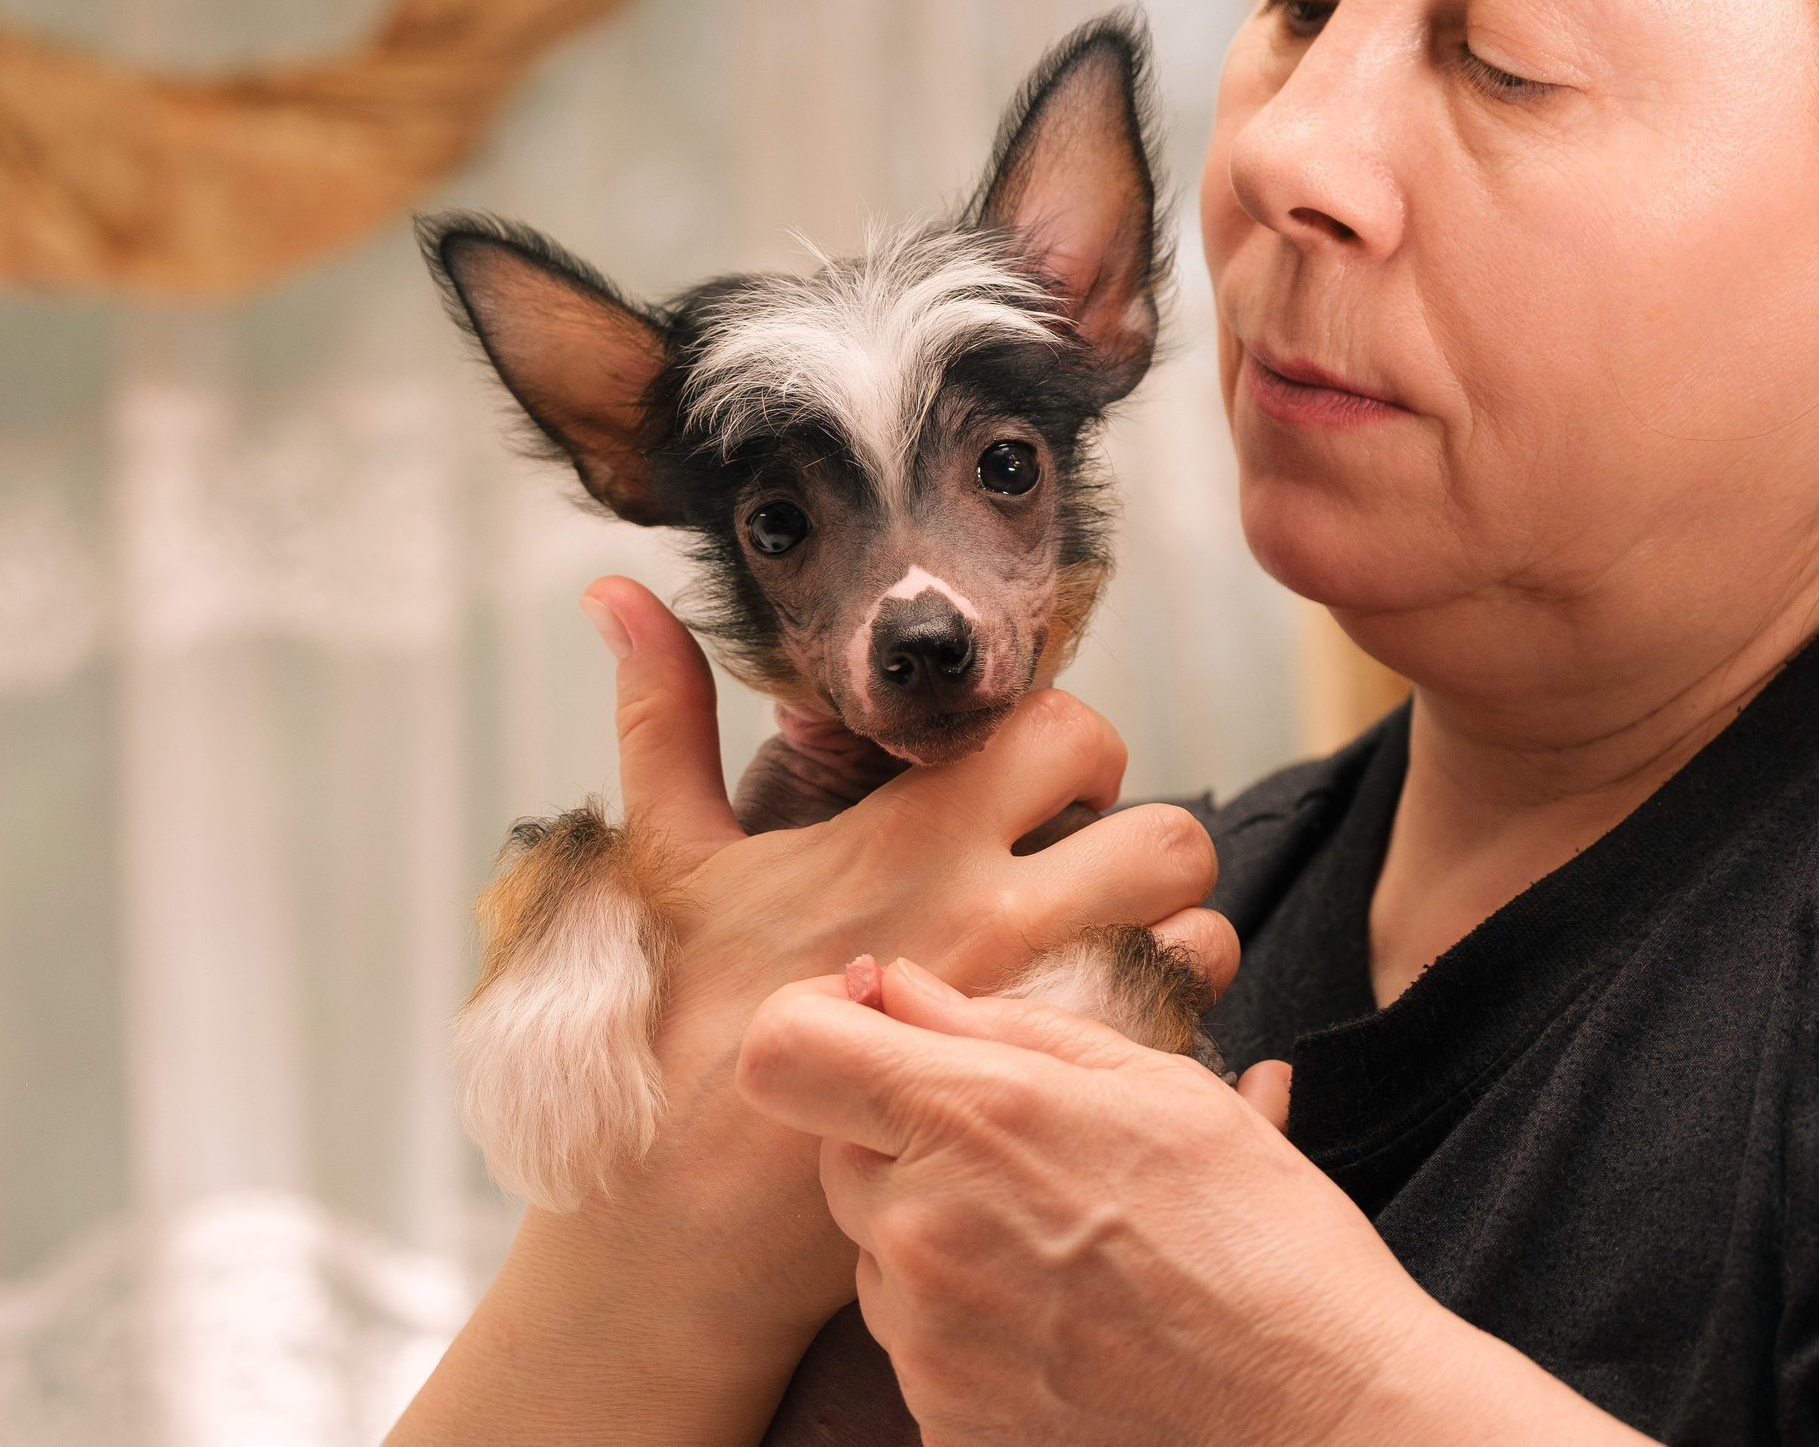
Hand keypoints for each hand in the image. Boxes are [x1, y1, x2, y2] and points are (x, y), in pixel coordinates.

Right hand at [589, 575, 1232, 1327]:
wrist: (678, 1223)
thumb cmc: (665, 1025)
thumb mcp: (667, 856)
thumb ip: (665, 714)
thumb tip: (619, 594)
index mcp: (917, 838)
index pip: (1074, 733)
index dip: (1074, 749)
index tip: (1040, 785)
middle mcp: (999, 918)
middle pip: (1173, 838)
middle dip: (1147, 846)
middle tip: (1091, 875)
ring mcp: (1039, 1021)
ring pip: (1199, 944)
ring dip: (1170, 942)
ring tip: (1105, 958)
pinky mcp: (1060, 1115)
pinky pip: (1186, 1048)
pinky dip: (1164, 1036)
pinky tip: (1095, 1047)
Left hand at [735, 962, 1660, 1446]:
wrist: (1323, 1421)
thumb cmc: (1265, 1243)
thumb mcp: (1159, 1089)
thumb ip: (1009, 1024)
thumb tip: (900, 987)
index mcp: (974, 1117)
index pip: (785, 1050)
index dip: (816, 1032)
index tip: (870, 1037)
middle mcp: (922, 1229)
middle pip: (837, 1155)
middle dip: (907, 1141)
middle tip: (1027, 1161)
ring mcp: (925, 1341)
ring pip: (878, 1253)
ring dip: (941, 1239)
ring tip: (1069, 1255)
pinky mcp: (941, 1424)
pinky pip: (915, 1348)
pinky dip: (970, 1333)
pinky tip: (1067, 1331)